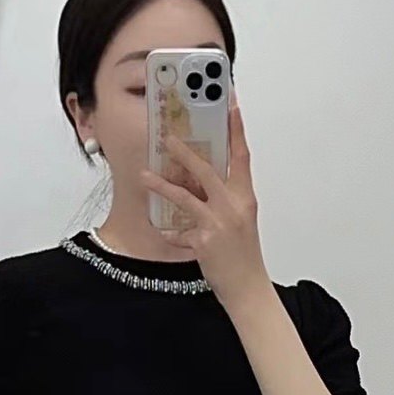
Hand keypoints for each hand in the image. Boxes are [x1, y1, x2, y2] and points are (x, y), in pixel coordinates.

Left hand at [140, 91, 267, 311]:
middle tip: (167, 138)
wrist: (249, 289)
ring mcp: (218, 224)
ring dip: (162, 185)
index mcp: (245, 198)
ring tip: (144, 175)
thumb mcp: (242, 223)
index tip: (231, 105)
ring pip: (186, 197)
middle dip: (185, 153)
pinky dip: (170, 233)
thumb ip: (227, 202)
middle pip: (207, 170)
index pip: (242, 156)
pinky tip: (162, 231)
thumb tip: (208, 187)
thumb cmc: (245, 257)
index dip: (236, 130)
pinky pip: (180, 232)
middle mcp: (233, 206)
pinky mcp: (204, 242)